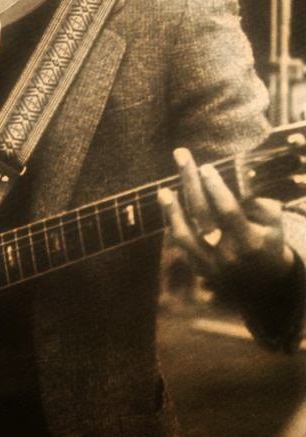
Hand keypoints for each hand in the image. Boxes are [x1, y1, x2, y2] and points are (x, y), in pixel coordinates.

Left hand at [158, 147, 294, 288]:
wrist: (264, 280)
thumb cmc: (268, 240)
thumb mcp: (272, 222)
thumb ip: (256, 203)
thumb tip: (233, 179)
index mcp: (249, 242)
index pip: (228, 212)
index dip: (216, 189)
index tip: (205, 167)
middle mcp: (227, 254)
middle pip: (202, 214)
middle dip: (190, 182)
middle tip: (181, 155)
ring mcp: (210, 264)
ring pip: (184, 235)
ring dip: (171, 211)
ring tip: (163, 191)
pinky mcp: (198, 268)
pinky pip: (181, 243)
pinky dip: (174, 222)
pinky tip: (169, 204)